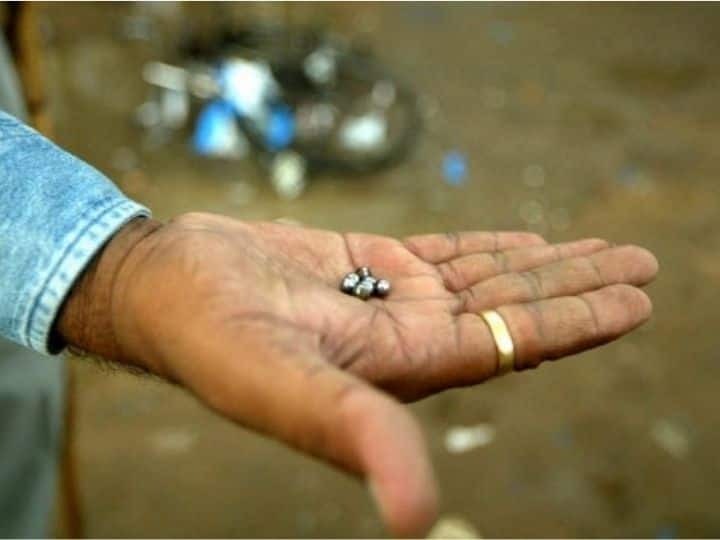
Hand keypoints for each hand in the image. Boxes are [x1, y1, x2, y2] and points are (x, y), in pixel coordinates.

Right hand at [58, 213, 657, 535]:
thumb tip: (418, 518)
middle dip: (577, 287)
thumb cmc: (210, 336)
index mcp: (400, 370)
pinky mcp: (367, 262)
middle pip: (512, 310)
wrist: (165, 286)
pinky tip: (524, 240)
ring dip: (543, 262)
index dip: (573, 322)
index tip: (634, 298)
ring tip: (599, 247)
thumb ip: (350, 434)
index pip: (509, 345)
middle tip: (640, 264)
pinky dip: (489, 245)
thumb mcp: (277, 386)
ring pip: (486, 278)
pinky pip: (445, 252)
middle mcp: (407, 338)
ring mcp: (390, 298)